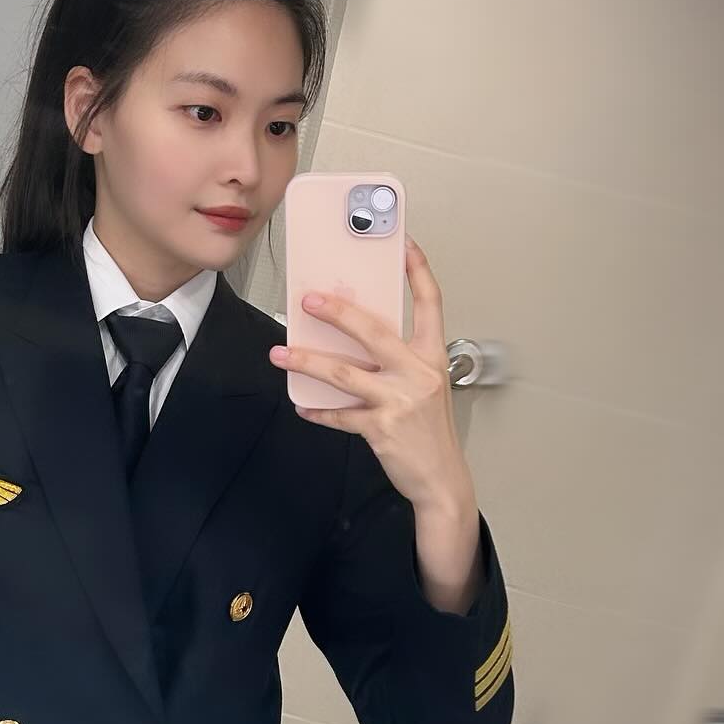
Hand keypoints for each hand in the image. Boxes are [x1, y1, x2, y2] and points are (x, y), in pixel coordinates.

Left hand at [268, 234, 473, 516]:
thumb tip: (352, 338)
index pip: (430, 303)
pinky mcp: (381, 427)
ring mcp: (399, 400)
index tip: (404, 244)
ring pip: (344, 373)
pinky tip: (302, 406)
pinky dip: (318, 410)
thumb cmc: (430, 430)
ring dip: (307, 361)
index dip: (418, 270)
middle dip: (337, 312)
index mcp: (432, 356)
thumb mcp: (425, 385)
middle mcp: (418, 373)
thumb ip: (397, 360)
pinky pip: (339, 415)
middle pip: (373, 331)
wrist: (443, 479)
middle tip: (308, 300)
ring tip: (281, 353)